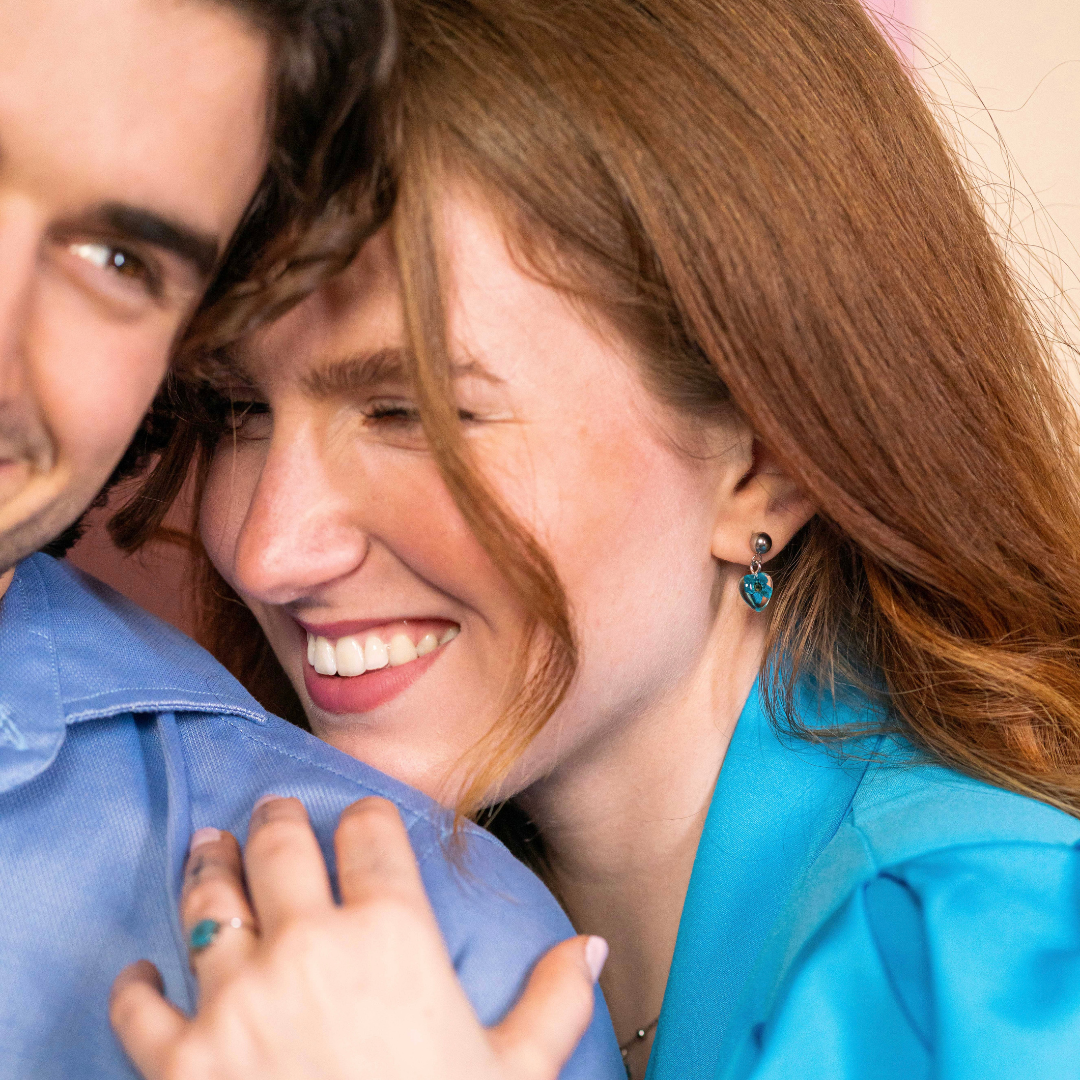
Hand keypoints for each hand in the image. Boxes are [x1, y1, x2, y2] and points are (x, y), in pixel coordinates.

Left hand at [110, 796, 606, 1079]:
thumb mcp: (518, 1073)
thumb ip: (554, 1002)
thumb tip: (589, 948)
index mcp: (393, 935)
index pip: (371, 835)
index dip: (367, 818)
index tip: (361, 820)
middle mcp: (309, 946)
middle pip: (280, 846)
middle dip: (276, 819)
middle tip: (270, 811)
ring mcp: (237, 1001)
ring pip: (209, 902)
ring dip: (206, 867)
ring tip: (206, 848)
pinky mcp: (179, 1063)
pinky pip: (142, 1004)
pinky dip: (138, 983)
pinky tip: (143, 972)